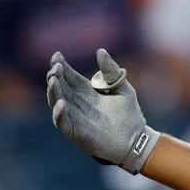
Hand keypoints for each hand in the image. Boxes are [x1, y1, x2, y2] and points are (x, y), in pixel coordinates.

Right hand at [46, 49, 160, 174]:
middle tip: (56, 67)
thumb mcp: (122, 87)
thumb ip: (110, 71)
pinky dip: (59, 113)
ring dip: (53, 91)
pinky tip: (61, 103)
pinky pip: (62, 122)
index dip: (61, 65)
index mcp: (86, 91)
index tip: (57, 55)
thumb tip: (100, 51)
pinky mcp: (75, 132)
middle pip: (59, 87)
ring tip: (54, 79)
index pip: (69, 76)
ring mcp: (74, 117)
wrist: (136, 139)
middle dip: (54, 75)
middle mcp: (77, 103)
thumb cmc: (129, 114)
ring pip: (56, 102)